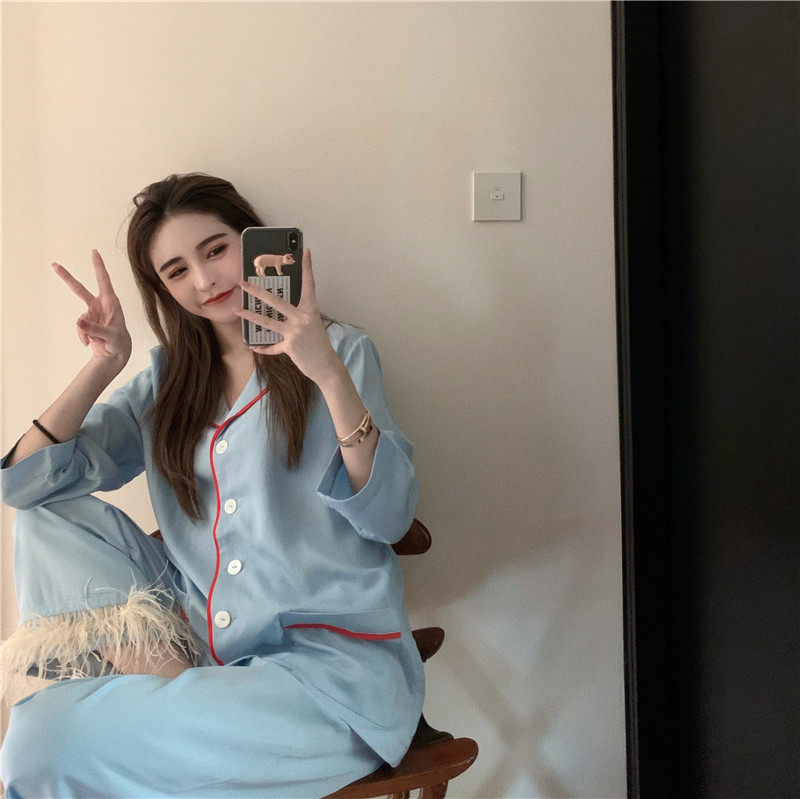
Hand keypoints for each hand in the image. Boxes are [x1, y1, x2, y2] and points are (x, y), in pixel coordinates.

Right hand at [53, 249, 131, 371]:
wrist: (116, 352)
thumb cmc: (118, 341)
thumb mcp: (110, 336)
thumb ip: (95, 329)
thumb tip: (79, 323)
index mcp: (110, 302)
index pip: (104, 280)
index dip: (98, 266)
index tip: (94, 251)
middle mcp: (99, 304)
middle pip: (80, 290)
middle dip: (67, 278)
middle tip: (54, 265)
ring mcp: (92, 313)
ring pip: (80, 320)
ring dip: (85, 332)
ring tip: (97, 341)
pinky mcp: (86, 322)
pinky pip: (79, 328)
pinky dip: (84, 337)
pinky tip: (91, 343)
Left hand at [235, 248, 341, 385]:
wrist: (326, 366)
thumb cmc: (319, 344)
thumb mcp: (313, 325)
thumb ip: (299, 315)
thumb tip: (283, 309)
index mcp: (310, 310)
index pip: (309, 285)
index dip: (307, 268)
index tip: (306, 252)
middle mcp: (302, 318)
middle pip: (277, 302)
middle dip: (258, 292)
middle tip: (244, 283)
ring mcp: (295, 332)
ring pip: (268, 322)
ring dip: (251, 316)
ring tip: (238, 310)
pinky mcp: (290, 346)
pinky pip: (272, 346)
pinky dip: (263, 348)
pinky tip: (253, 346)